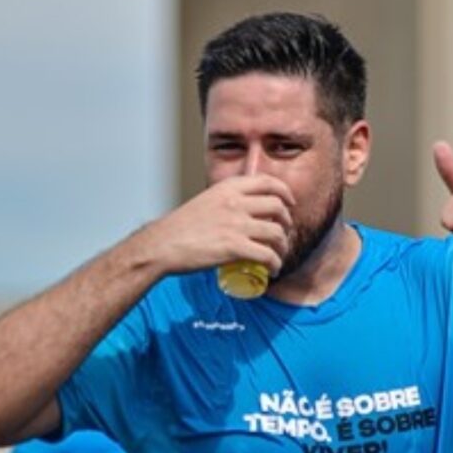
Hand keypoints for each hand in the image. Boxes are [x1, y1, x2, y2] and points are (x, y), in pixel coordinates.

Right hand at [148, 175, 294, 276]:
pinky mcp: (234, 247)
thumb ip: (224, 201)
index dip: (285, 192)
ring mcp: (236, 224)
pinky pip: (267, 255)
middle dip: (287, 222)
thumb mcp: (206, 201)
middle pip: (278, 207)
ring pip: (276, 233)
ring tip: (279, 255)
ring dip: (283, 246)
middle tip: (284, 234)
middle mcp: (235, 202)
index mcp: (228, 188)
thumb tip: (241, 210)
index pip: (268, 182)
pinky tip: (273, 269)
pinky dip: (275, 263)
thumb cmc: (181, 227)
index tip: (289, 203)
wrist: (163, 244)